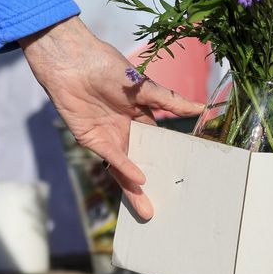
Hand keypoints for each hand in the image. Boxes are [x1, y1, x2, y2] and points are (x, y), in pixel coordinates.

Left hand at [19, 16, 202, 219]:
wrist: (72, 62)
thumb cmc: (107, 67)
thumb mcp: (144, 85)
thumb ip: (170, 101)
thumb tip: (200, 107)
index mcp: (139, 116)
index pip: (157, 142)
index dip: (169, 158)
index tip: (185, 176)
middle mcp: (125, 129)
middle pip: (142, 160)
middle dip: (154, 182)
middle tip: (171, 205)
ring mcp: (109, 136)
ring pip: (126, 167)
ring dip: (136, 189)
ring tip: (150, 211)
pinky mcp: (92, 139)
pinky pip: (112, 158)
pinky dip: (125, 169)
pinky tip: (139, 182)